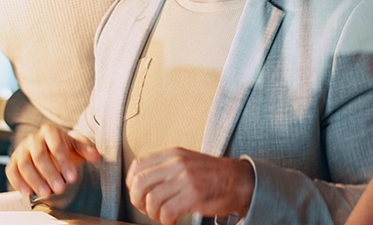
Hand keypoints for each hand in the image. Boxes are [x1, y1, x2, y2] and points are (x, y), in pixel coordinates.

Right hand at [5, 125, 100, 197]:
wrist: (52, 149)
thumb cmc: (65, 148)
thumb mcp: (77, 147)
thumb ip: (86, 150)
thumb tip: (95, 155)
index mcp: (49, 131)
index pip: (56, 145)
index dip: (64, 162)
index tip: (72, 177)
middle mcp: (33, 139)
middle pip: (38, 155)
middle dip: (50, 173)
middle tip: (60, 188)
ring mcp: (21, 150)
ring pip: (24, 164)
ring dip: (35, 180)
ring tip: (47, 193)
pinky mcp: (13, 161)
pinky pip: (12, 171)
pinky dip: (18, 182)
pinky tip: (27, 192)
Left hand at [125, 147, 254, 224]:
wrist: (240, 180)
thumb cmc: (212, 174)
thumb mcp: (187, 161)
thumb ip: (166, 166)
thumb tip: (142, 181)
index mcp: (172, 154)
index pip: (138, 166)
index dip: (132, 184)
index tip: (138, 194)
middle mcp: (176, 164)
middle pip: (140, 183)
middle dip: (137, 201)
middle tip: (146, 209)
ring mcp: (185, 179)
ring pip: (151, 200)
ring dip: (152, 213)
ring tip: (161, 216)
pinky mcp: (194, 196)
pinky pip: (167, 211)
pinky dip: (165, 220)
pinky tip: (171, 221)